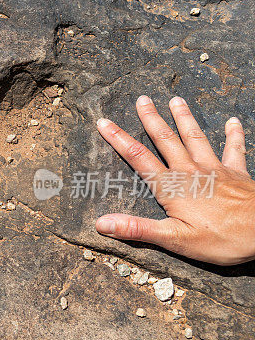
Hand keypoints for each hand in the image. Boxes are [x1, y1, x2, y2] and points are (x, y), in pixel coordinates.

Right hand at [95, 96, 254, 265]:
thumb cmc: (222, 238)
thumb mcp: (175, 239)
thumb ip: (137, 229)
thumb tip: (102, 223)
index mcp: (171, 187)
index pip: (138, 158)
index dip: (119, 139)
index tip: (104, 122)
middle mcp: (190, 172)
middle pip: (166, 140)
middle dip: (151, 119)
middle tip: (142, 99)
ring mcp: (215, 169)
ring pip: (195, 138)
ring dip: (184, 118)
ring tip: (175, 100)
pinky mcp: (237, 173)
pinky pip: (234, 149)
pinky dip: (233, 134)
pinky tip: (232, 121)